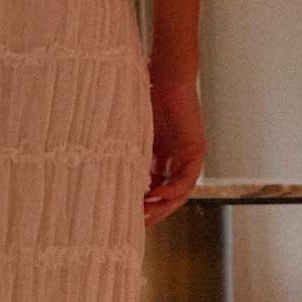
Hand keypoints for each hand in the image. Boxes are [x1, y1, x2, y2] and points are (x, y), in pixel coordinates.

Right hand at [143, 76, 205, 226]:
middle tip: (136, 222)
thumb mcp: (135, 136)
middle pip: (169, 196)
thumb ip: (130, 156)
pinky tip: (157, 194)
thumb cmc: (147, 100)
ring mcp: (189, 157)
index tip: (129, 215)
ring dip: (163, 205)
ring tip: (146, 213)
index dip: (145, 204)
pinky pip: (186, 178)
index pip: (156, 190)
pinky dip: (172, 188)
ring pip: (180, 192)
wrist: (167, 79)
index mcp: (164, 159)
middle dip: (154, 211)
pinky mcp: (196, 150)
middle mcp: (178, 161)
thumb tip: (106, 174)